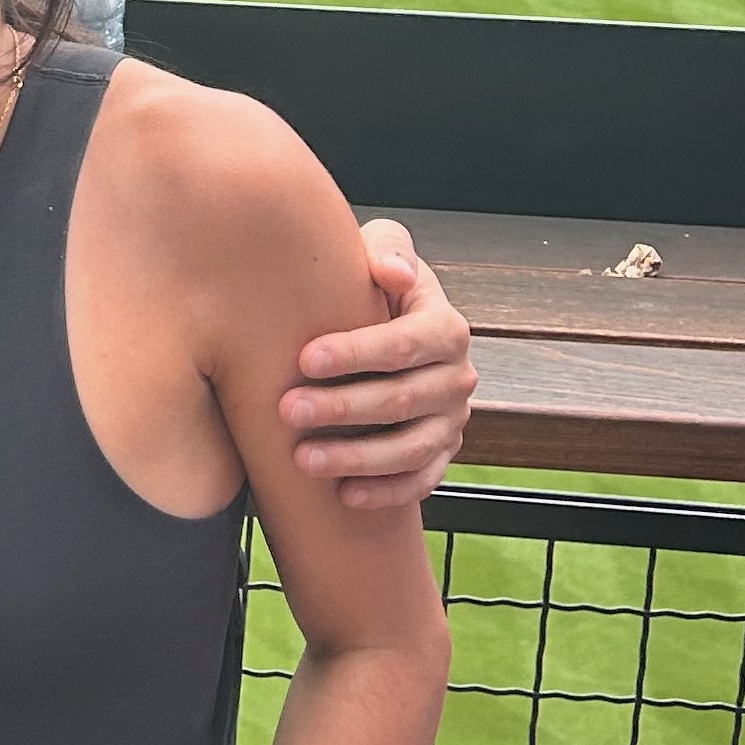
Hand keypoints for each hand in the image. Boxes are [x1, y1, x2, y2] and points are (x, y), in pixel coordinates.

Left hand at [279, 223, 474, 510]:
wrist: (387, 325)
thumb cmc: (373, 284)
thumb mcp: (383, 251)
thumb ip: (388, 249)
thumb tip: (390, 271)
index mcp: (447, 328)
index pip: (405, 344)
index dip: (356, 353)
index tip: (304, 359)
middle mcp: (457, 378)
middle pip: (402, 400)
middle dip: (342, 408)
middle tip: (287, 410)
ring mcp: (451, 422)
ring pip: (410, 449)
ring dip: (357, 458)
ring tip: (302, 459)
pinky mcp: (441, 454)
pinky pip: (420, 482)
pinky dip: (385, 493)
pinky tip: (343, 495)